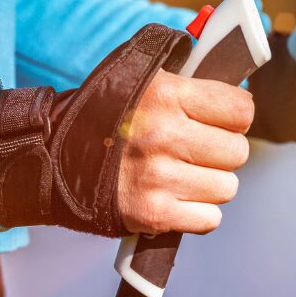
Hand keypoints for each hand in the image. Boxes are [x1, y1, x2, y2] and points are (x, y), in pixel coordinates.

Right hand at [117, 70, 253, 234]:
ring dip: (211, 184)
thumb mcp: (143, 79)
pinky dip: (197, 212)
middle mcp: (164, 135)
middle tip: (196, 151)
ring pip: (227, 187)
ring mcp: (158, 177)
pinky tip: (176, 197)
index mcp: (166, 95)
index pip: (240, 111)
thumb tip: (240, 97)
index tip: (220, 122)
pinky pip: (209, 218)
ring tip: (183, 174)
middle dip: (222, 153)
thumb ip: (191, 83)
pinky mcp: (152, 214)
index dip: (234, 118)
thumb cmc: (107, 115)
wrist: (55, 154)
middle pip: (237, 152)